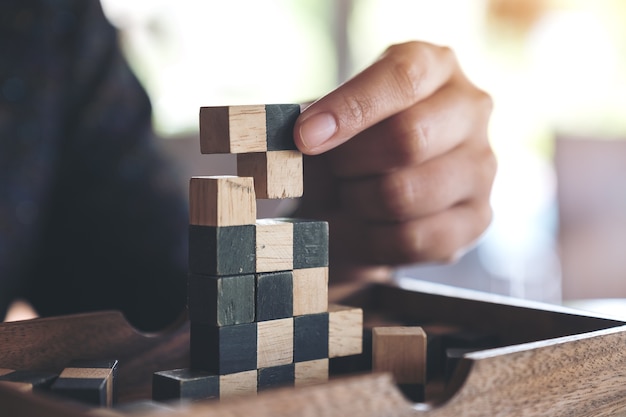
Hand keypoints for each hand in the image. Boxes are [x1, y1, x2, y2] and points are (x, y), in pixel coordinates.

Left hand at [293, 41, 495, 282]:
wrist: (370, 189)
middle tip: (332, 170)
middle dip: (349, 162)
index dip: (350, 109)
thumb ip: (317, 121)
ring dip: (357, 203)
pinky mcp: (478, 217)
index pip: (401, 78)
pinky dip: (372, 240)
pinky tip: (364, 226)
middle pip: (409, 138)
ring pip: (405, 195)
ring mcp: (482, 166)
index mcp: (435, 65)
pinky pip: (413, 239)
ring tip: (349, 196)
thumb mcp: (330, 117)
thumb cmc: (349, 141)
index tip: (305, 137)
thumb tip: (307, 137)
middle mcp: (470, 109)